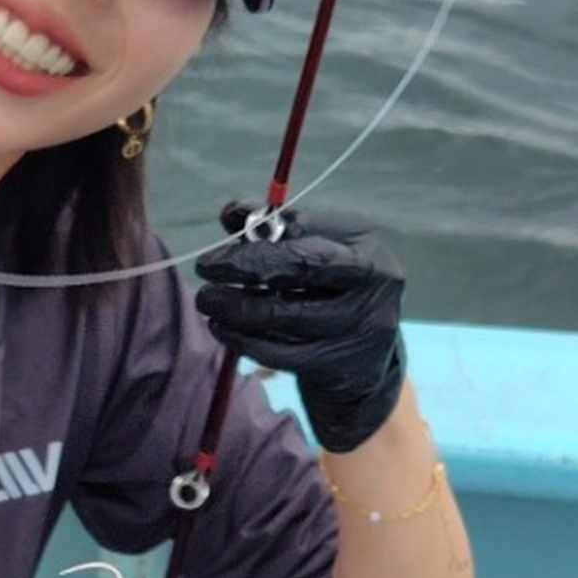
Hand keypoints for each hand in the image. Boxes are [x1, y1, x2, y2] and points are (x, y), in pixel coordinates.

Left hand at [195, 203, 407, 452]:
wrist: (366, 353)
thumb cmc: (334, 287)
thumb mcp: (320, 249)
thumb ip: (278, 228)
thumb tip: (233, 212)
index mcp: (368, 250)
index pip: (311, 235)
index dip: (263, 236)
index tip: (224, 234)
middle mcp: (373, 288)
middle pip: (302, 270)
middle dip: (245, 266)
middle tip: (204, 267)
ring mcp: (358, 330)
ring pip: (283, 318)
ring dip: (234, 308)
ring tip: (207, 300)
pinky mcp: (336, 365)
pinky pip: (279, 354)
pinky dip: (242, 339)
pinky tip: (222, 327)